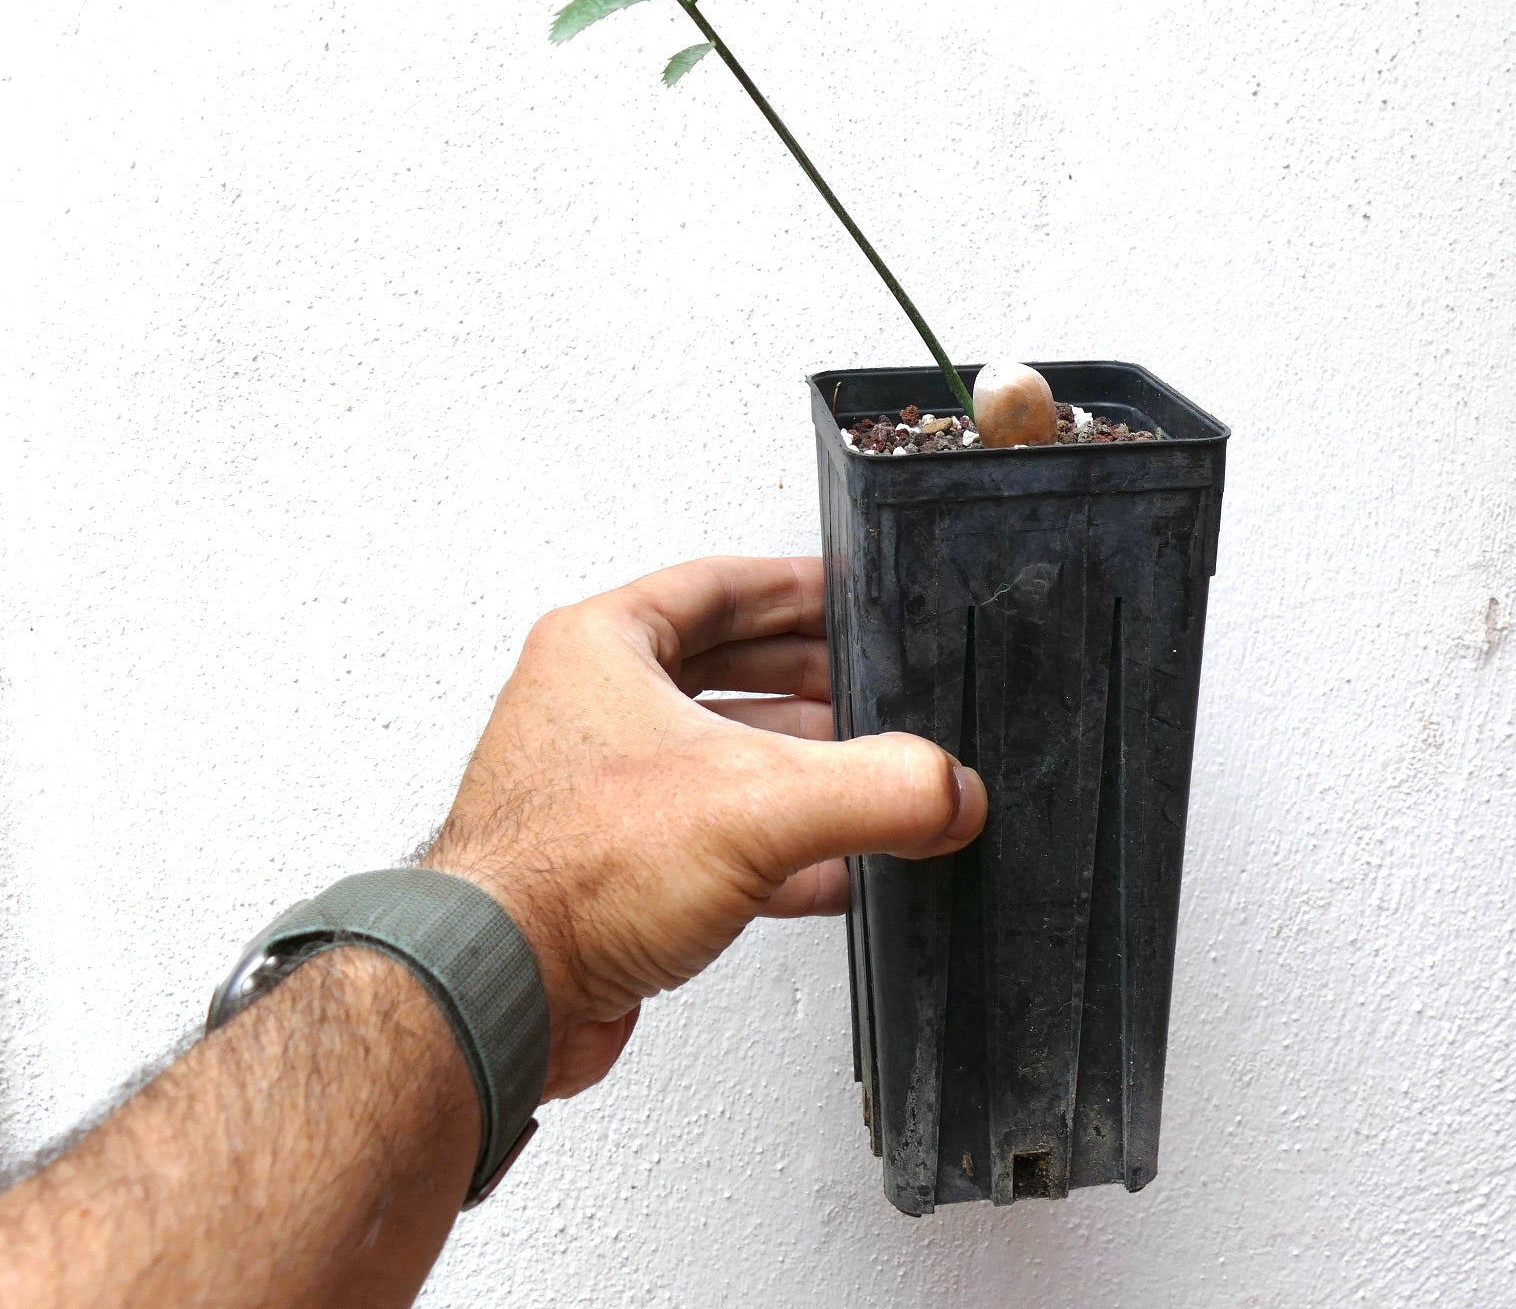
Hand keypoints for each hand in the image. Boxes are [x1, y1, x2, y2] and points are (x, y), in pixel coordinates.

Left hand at [423, 556, 986, 1098]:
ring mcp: (598, 790)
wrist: (499, 997)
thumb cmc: (563, 875)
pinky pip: (711, 837)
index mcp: (603, 647)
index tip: (851, 594)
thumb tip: (949, 789)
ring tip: (867, 773)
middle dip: (810, 680)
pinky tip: (832, 872)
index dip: (796, 588)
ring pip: (718, 756)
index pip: (719, 586)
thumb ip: (876, 787)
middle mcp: (591, 708)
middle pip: (724, 668)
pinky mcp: (611, 868)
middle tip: (875, 687)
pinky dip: (776, 849)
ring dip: (796, 766)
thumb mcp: (757, 804)